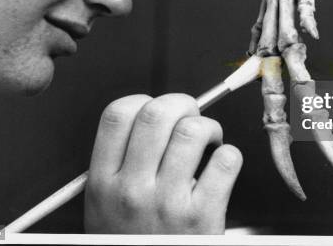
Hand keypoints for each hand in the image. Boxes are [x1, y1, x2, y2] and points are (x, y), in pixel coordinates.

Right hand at [84, 94, 242, 233]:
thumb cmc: (133, 242)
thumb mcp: (104, 207)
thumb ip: (119, 164)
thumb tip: (155, 118)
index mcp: (103, 182)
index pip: (117, 115)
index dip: (142, 100)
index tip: (155, 108)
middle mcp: (132, 190)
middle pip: (157, 114)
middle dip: (182, 104)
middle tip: (190, 115)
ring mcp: (168, 203)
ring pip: (193, 131)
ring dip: (208, 127)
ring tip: (209, 140)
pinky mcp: (202, 216)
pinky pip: (225, 161)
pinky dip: (229, 155)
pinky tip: (220, 165)